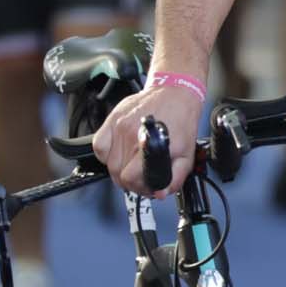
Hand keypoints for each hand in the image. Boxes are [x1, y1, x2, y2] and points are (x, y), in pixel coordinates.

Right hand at [95, 81, 203, 197]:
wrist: (174, 93)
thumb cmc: (181, 121)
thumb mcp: (187, 154)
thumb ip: (175, 178)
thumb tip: (161, 193)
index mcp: (149, 145)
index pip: (129, 178)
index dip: (139, 188)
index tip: (147, 186)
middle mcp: (131, 135)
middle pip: (117, 174)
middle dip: (129, 182)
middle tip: (140, 178)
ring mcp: (119, 126)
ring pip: (107, 163)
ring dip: (118, 170)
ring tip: (130, 167)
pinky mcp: (113, 119)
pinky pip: (98, 145)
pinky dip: (105, 155)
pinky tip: (118, 154)